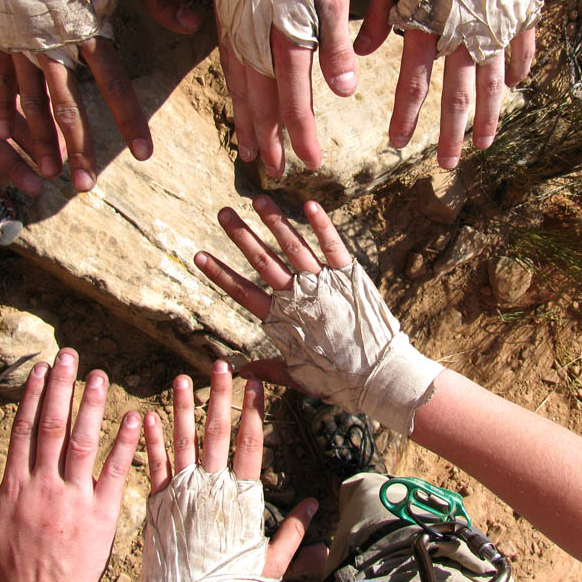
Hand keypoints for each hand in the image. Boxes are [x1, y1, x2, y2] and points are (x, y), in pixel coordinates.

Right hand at [0, 0, 200, 191]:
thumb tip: (192, 24)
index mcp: (89, 26)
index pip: (115, 85)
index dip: (130, 121)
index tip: (143, 154)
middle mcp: (53, 41)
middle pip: (67, 106)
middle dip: (79, 148)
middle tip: (85, 186)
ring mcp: (19, 39)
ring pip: (30, 100)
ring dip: (39, 140)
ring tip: (47, 173)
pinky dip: (0, 107)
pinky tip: (3, 135)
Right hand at [0, 350, 140, 581]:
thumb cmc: (12, 568)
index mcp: (16, 487)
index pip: (25, 431)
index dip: (34, 397)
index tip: (43, 369)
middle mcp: (44, 487)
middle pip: (51, 428)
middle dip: (61, 389)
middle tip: (70, 355)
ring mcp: (73, 498)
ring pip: (82, 444)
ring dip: (91, 407)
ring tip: (99, 375)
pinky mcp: (101, 513)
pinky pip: (112, 473)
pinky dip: (123, 444)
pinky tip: (134, 418)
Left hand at [142, 363, 316, 581]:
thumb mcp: (270, 564)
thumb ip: (293, 533)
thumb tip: (314, 505)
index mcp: (239, 497)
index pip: (250, 443)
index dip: (252, 410)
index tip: (254, 383)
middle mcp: (210, 487)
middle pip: (216, 432)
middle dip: (220, 396)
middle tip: (221, 366)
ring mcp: (182, 492)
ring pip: (183, 441)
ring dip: (182, 408)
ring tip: (181, 379)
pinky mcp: (158, 503)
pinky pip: (154, 466)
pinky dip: (150, 441)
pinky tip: (147, 416)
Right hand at [194, 195, 441, 433]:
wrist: (381, 377)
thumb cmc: (339, 381)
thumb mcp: (299, 378)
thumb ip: (269, 369)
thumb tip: (239, 371)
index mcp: (282, 320)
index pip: (243, 292)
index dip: (221, 273)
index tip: (200, 255)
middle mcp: (299, 297)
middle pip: (264, 262)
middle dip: (242, 236)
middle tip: (224, 213)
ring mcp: (324, 284)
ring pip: (294, 247)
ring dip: (275, 222)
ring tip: (258, 200)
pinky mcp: (349, 276)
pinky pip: (333, 246)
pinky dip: (322, 225)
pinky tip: (309, 204)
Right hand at [217, 0, 357, 176]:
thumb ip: (337, 46)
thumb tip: (344, 93)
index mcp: (286, 41)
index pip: (295, 103)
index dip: (303, 136)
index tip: (312, 163)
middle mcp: (255, 48)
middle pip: (262, 108)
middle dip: (271, 143)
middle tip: (275, 173)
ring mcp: (236, 39)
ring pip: (242, 96)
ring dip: (248, 128)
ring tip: (250, 154)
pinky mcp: (226, 28)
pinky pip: (229, 76)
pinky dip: (234, 101)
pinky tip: (238, 111)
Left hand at [355, 0, 535, 167]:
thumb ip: (376, 15)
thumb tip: (359, 55)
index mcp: (428, 26)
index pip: (413, 85)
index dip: (405, 118)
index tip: (398, 144)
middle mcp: (463, 35)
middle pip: (456, 96)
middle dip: (450, 135)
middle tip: (447, 165)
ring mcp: (496, 26)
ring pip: (492, 83)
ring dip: (487, 117)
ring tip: (483, 144)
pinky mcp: (520, 12)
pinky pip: (523, 48)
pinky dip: (521, 69)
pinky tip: (520, 89)